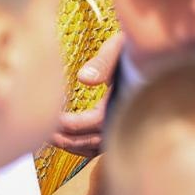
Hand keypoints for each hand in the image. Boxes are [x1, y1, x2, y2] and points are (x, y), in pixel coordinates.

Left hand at [50, 34, 122, 154]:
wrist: (153, 52)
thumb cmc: (134, 46)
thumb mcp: (119, 48)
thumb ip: (103, 62)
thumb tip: (83, 78)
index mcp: (125, 103)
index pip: (93, 123)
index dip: (69, 124)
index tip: (49, 118)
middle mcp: (126, 120)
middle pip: (92, 142)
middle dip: (66, 139)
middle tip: (42, 132)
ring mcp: (124, 126)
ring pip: (95, 147)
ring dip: (72, 145)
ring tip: (50, 137)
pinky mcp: (120, 127)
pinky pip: (99, 145)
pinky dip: (82, 145)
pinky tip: (67, 137)